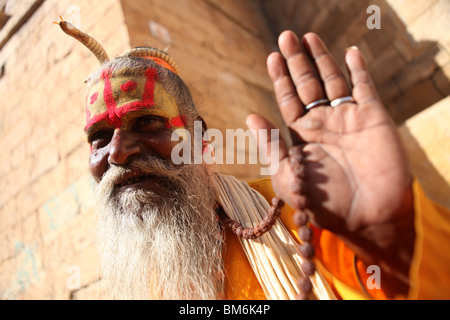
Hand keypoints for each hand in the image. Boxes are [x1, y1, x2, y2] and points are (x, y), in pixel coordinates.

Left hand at [246, 31, 414, 294]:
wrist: (367, 217)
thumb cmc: (325, 204)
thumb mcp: (289, 176)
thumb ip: (270, 145)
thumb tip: (250, 116)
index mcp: (303, 135)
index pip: (289, 100)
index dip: (280, 79)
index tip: (272, 57)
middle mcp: (324, 123)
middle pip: (308, 84)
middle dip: (297, 61)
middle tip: (286, 37)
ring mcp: (349, 118)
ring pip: (333, 80)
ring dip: (322, 58)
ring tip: (308, 36)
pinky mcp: (374, 118)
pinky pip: (366, 88)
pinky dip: (359, 70)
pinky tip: (350, 52)